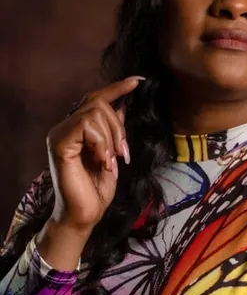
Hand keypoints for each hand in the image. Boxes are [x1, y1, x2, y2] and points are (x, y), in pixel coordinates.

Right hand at [46, 76, 143, 234]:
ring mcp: (60, 133)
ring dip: (111, 138)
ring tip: (111, 161)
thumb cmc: (98, 186)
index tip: (139, 80)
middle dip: (118, 127)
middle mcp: (66, 126)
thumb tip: (123, 104)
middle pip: (99, 102)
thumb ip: (113, 129)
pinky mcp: (59, 143)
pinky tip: (102, 162)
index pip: (96, 98)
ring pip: (95, 112)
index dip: (117, 87)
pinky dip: (101, 143)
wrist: (85, 214)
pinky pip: (86, 126)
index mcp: (78, 127)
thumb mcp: (113, 152)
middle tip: (123, 153)